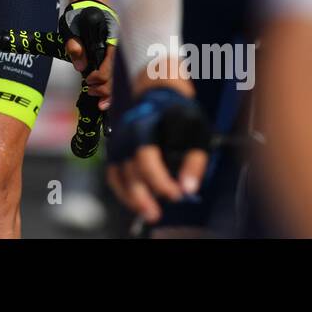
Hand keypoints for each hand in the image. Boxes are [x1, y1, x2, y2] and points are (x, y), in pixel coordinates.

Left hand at [60, 0, 117, 108]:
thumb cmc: (79, 8)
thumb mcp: (71, 25)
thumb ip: (74, 45)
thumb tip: (80, 67)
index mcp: (107, 38)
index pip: (107, 65)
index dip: (98, 78)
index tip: (87, 82)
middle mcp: (112, 44)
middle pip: (112, 72)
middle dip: (104, 88)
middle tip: (93, 95)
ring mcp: (111, 46)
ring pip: (111, 71)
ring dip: (105, 86)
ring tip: (96, 95)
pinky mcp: (106, 47)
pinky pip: (107, 65)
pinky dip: (104, 77)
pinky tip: (99, 88)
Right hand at [106, 85, 210, 224]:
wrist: (159, 97)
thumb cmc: (182, 117)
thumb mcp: (197, 133)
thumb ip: (194, 162)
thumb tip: (188, 189)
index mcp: (147, 123)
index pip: (146, 153)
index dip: (158, 178)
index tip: (176, 194)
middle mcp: (128, 131)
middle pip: (129, 166)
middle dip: (141, 194)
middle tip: (156, 214)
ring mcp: (119, 139)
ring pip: (119, 173)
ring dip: (132, 197)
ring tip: (149, 213)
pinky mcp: (115, 149)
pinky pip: (113, 175)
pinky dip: (123, 192)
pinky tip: (138, 204)